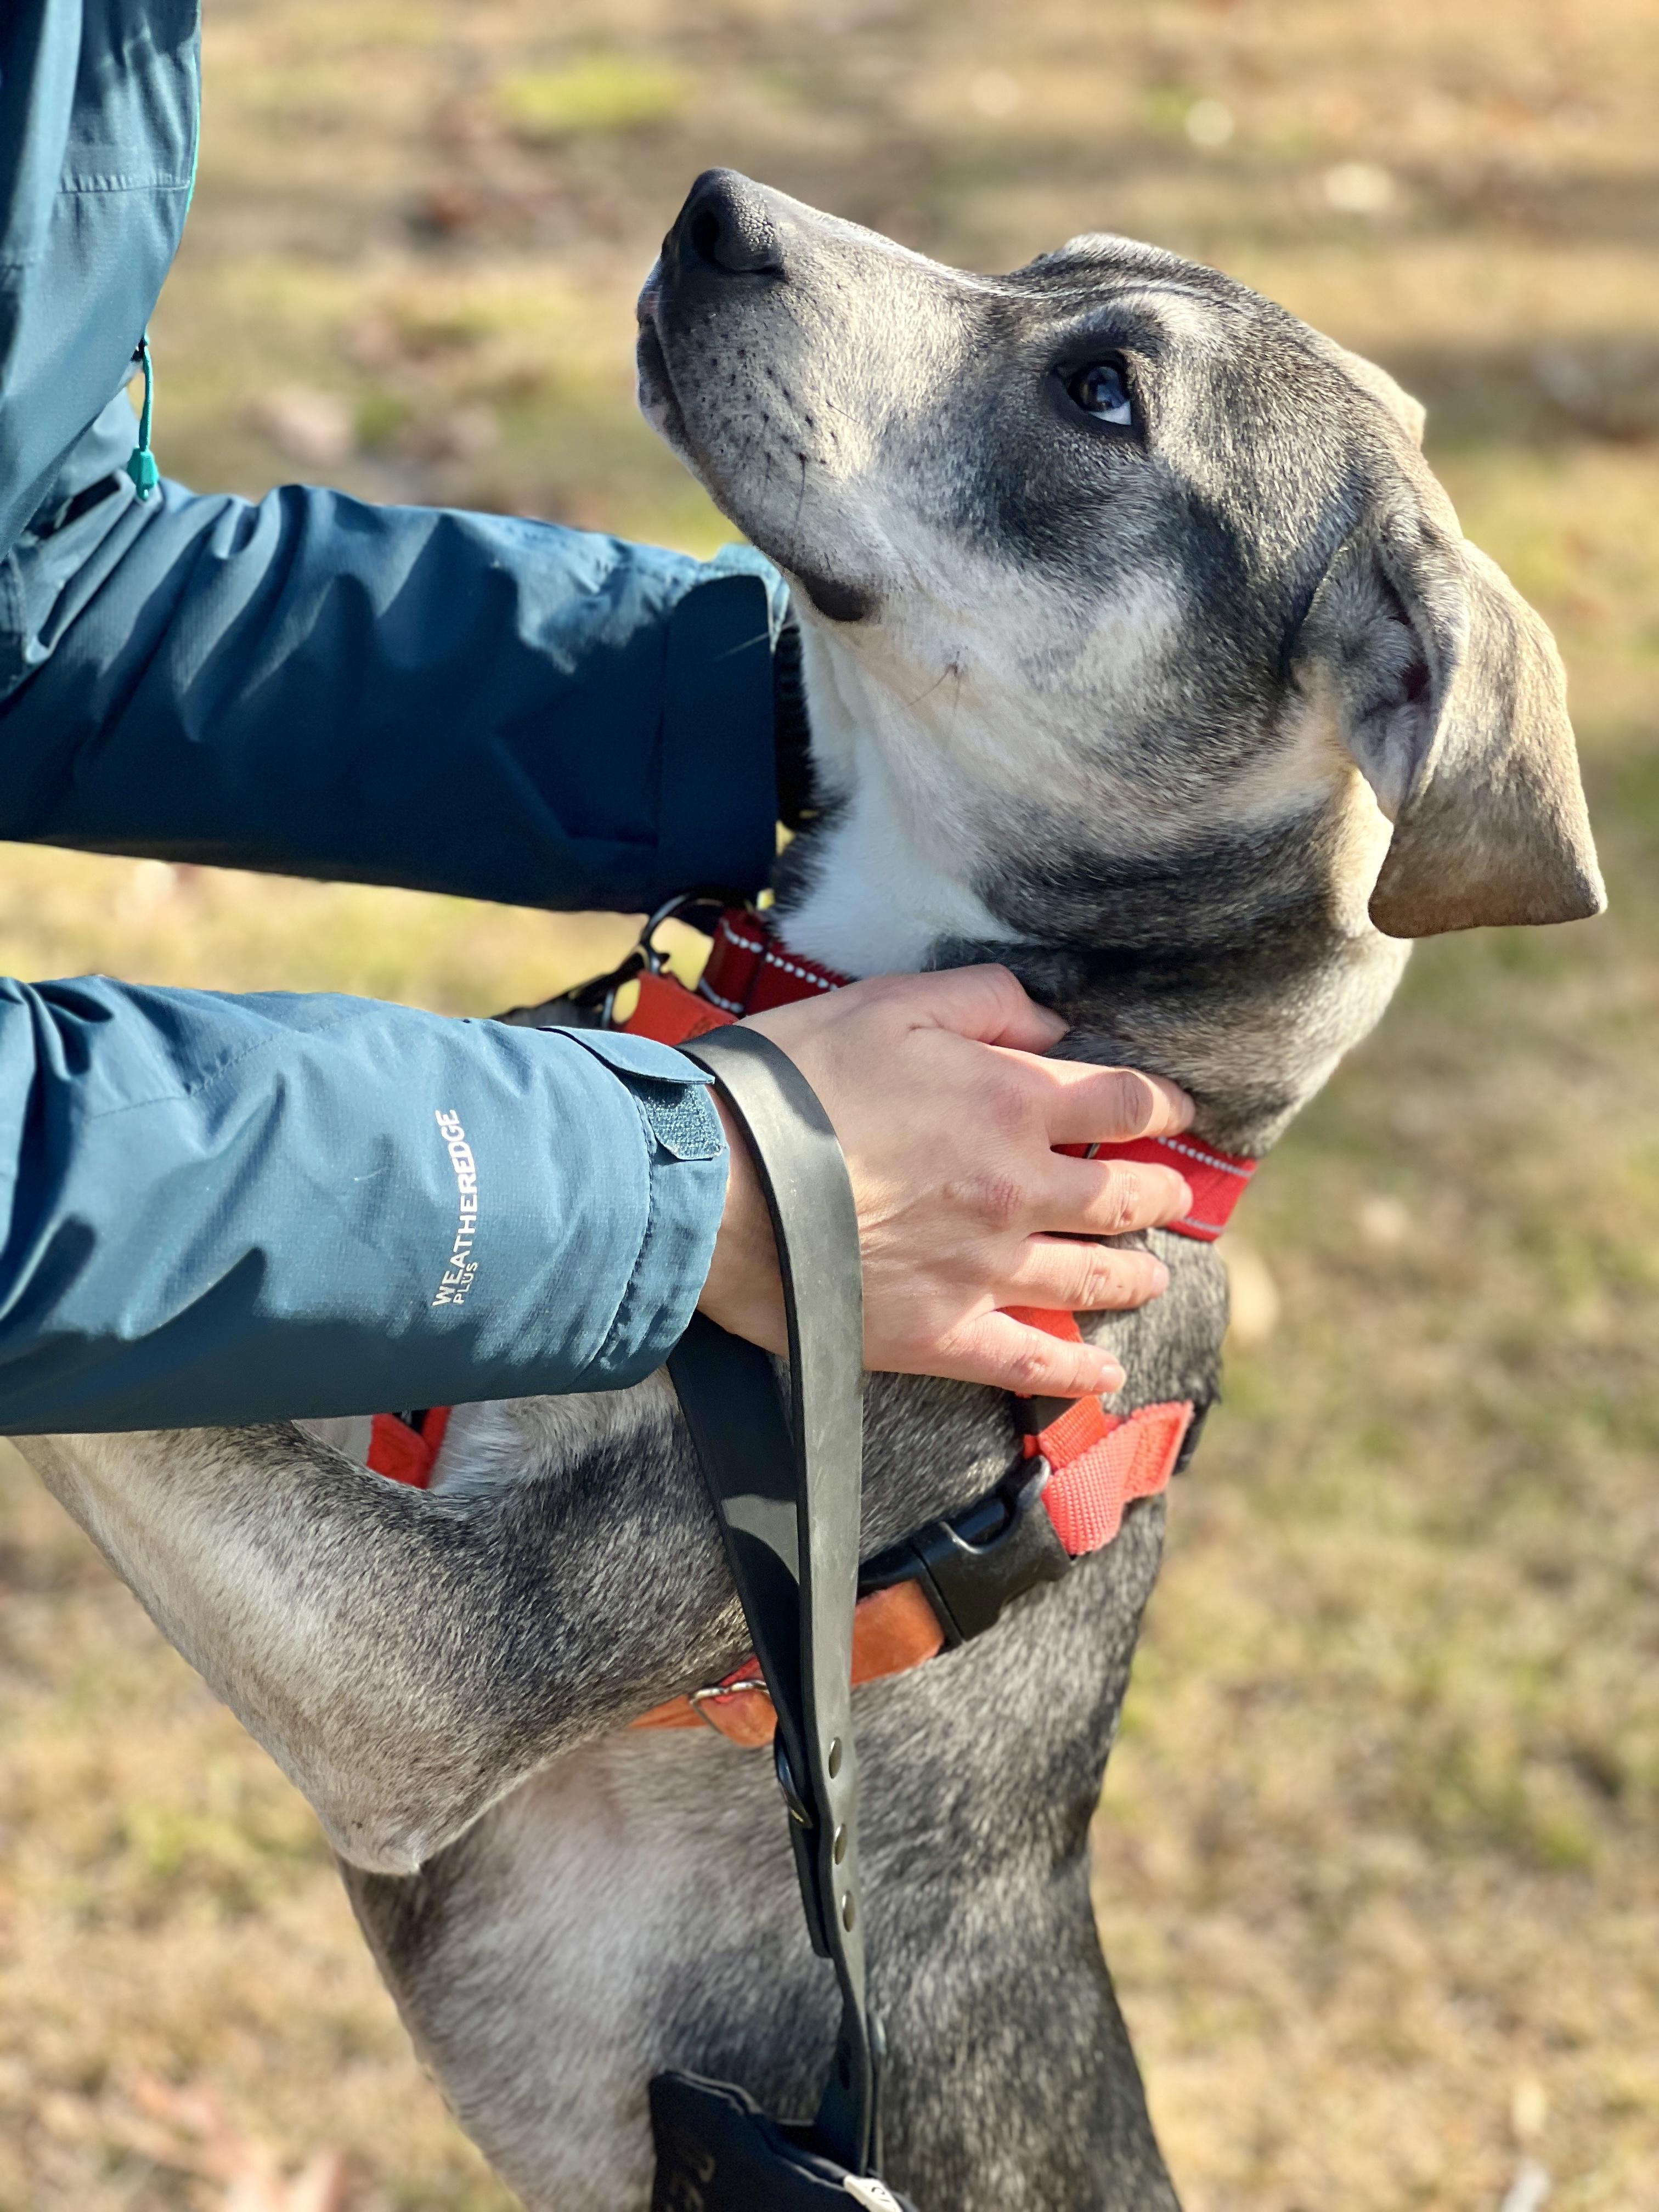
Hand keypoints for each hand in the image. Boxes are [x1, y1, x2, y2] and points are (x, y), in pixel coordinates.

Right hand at [696, 966, 1193, 1395]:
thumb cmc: (792, 1084)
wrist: (714, 1184)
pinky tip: (1104, 1375)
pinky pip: (1030, 1362)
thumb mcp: (891, 1004)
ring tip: (1151, 1275)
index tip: (1173, 1112)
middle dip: (1160, 1194)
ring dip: (1135, 1276)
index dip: (1161, 1105)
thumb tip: (1052, 1026)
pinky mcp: (940, 1333)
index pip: (1125, 1104)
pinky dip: (1078, 1374)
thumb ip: (985, 1003)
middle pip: (1125, 1198)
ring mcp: (985, 1270)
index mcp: (1010, 1102)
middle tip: (1171, 1194)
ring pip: (1094, 1279)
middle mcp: (1016, 1190)